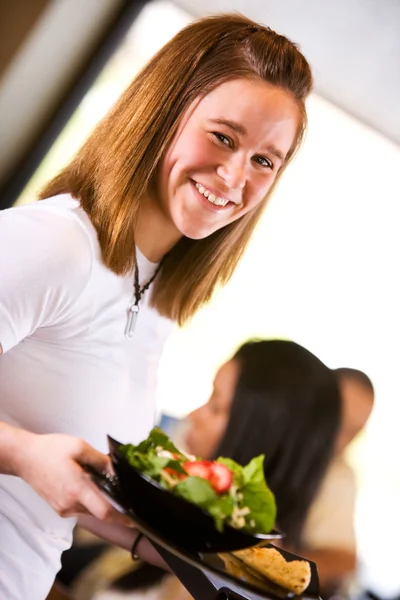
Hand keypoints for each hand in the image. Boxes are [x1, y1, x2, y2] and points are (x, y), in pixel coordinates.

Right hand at [14, 431, 130, 524]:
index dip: (122, 518)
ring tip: (98, 482)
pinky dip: (88, 500)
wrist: (25, 457)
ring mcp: (63, 508)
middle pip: (99, 512)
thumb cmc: (49, 450)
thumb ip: (100, 460)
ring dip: (99, 501)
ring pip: (90, 511)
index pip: (104, 512)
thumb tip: (116, 470)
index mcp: (76, 489)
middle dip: (112, 505)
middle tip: (120, 492)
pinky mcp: (59, 508)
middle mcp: (69, 503)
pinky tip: (85, 484)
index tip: (135, 519)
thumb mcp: (79, 447)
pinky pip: (80, 509)